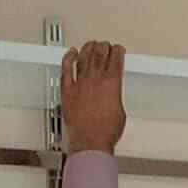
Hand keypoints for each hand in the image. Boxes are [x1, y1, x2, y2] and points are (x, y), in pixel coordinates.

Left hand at [61, 41, 126, 155]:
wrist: (91, 142)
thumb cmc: (105, 132)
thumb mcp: (120, 111)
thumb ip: (115, 96)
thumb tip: (112, 95)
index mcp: (112, 83)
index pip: (116, 59)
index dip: (118, 51)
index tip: (118, 50)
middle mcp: (95, 80)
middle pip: (100, 54)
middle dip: (104, 47)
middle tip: (105, 45)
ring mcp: (80, 83)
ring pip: (84, 57)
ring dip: (88, 48)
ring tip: (90, 44)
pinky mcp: (68, 90)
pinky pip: (66, 69)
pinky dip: (68, 58)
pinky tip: (71, 53)